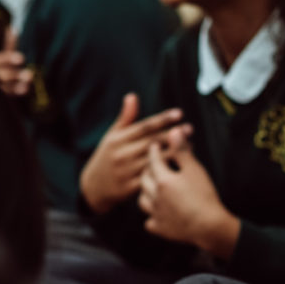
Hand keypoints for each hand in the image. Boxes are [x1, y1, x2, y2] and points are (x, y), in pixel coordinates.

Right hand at [80, 93, 191, 213]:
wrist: (93, 187)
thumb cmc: (107, 156)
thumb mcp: (112, 136)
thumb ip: (125, 118)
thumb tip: (132, 95)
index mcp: (118, 139)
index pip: (144, 126)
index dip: (162, 119)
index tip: (179, 113)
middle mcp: (122, 154)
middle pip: (152, 142)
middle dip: (172, 135)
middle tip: (190, 128)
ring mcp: (126, 171)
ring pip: (154, 160)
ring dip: (173, 152)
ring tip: (191, 145)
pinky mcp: (131, 187)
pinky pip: (152, 178)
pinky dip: (167, 172)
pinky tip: (181, 166)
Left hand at [139, 127, 239, 257]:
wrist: (209, 226)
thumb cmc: (204, 195)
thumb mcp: (195, 170)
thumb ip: (182, 151)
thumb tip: (173, 131)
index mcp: (163, 180)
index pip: (153, 161)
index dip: (154, 151)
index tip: (154, 144)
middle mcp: (155, 197)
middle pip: (144, 180)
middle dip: (146, 170)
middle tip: (152, 165)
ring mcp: (156, 214)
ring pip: (142, 201)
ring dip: (145, 193)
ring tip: (151, 188)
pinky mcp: (161, 229)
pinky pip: (149, 222)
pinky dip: (151, 216)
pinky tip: (156, 213)